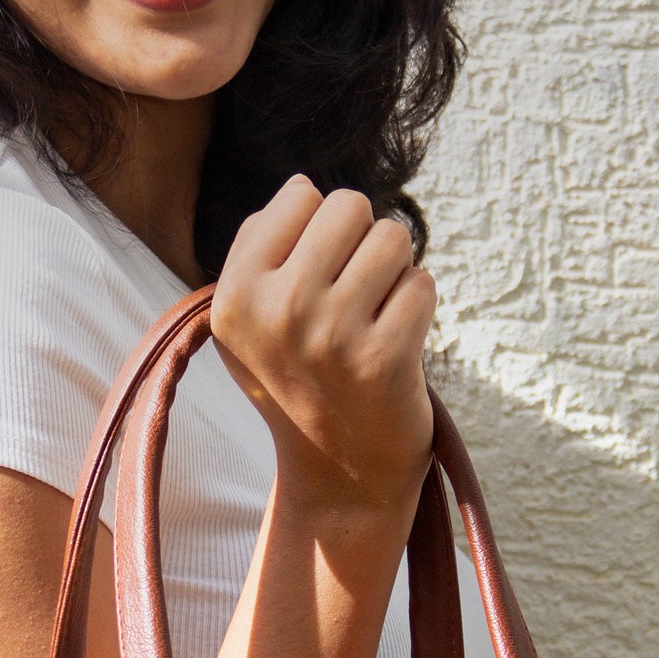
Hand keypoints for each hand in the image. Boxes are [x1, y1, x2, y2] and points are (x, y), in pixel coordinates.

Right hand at [210, 175, 435, 511]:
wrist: (339, 472)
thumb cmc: (299, 378)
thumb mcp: (249, 319)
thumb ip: (261, 245)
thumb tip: (304, 185)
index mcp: (236, 296)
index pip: (302, 195)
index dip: (322, 228)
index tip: (316, 276)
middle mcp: (277, 312)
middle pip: (350, 206)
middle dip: (362, 241)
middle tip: (354, 294)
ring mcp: (331, 336)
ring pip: (393, 238)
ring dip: (394, 272)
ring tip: (375, 316)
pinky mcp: (384, 359)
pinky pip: (422, 283)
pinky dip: (418, 307)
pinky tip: (396, 342)